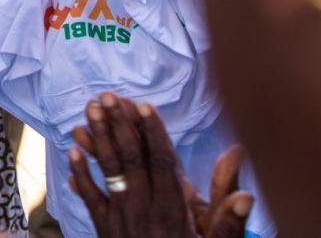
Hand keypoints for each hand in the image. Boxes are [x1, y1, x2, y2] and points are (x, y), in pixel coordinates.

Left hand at [67, 93, 252, 237]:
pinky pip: (90, 198)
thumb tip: (248, 196)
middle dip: (119, 125)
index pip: (162, 162)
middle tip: (108, 95)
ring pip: (109, 171)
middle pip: (131, 159)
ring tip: (89, 110)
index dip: (153, 133)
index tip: (144, 106)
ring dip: (98, 139)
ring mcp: (121, 218)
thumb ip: (229, 222)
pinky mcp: (105, 229)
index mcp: (173, 209)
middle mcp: (145, 208)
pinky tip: (72, 152)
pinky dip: (80, 175)